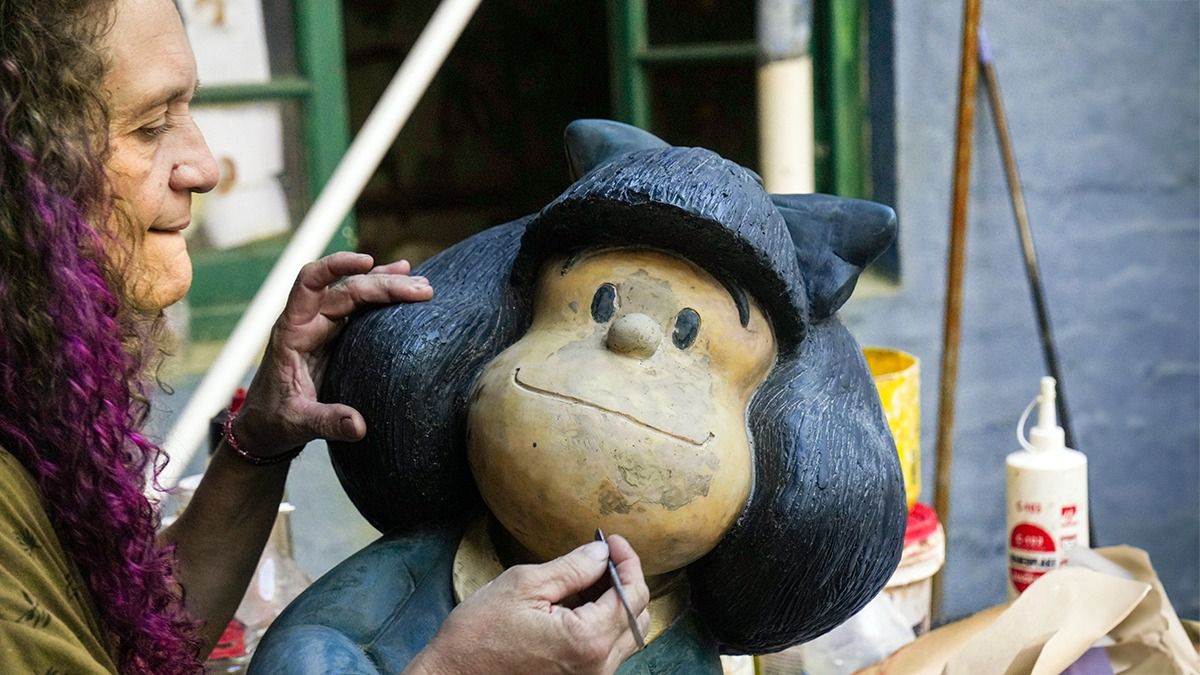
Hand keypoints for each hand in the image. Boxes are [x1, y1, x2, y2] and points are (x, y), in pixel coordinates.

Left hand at [234, 252, 432, 456]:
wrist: (265, 427)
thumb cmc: (275, 421)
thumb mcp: (298, 423)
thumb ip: (327, 422)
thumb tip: (360, 426)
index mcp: (292, 331)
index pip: (309, 283)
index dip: (335, 266)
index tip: (367, 263)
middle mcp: (308, 322)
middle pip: (347, 289)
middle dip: (383, 284)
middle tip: (422, 290)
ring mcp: (324, 328)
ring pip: (356, 294)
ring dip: (387, 285)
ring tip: (421, 282)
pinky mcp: (337, 338)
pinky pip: (361, 310)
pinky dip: (383, 299)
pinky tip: (404, 289)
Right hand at [406, 534, 650, 674]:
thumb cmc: (478, 634)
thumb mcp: (523, 586)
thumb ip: (572, 567)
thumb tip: (602, 553)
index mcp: (588, 640)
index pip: (634, 594)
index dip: (628, 560)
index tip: (611, 540)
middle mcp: (598, 666)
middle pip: (637, 617)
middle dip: (625, 581)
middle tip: (600, 557)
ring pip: (624, 635)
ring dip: (614, 603)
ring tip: (584, 580)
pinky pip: (605, 650)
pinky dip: (600, 623)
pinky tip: (574, 606)